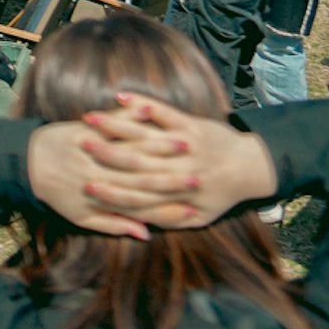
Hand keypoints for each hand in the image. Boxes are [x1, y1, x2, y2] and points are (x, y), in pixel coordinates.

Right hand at [26, 92, 272, 237]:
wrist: (251, 168)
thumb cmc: (221, 195)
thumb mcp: (200, 217)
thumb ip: (169, 221)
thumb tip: (143, 232)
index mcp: (177, 194)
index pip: (135, 194)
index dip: (109, 190)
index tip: (84, 185)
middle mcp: (179, 169)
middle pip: (134, 162)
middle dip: (104, 153)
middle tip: (77, 147)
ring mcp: (186, 145)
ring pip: (145, 136)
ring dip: (116, 126)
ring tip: (89, 120)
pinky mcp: (192, 126)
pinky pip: (165, 113)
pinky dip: (143, 104)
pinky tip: (121, 97)